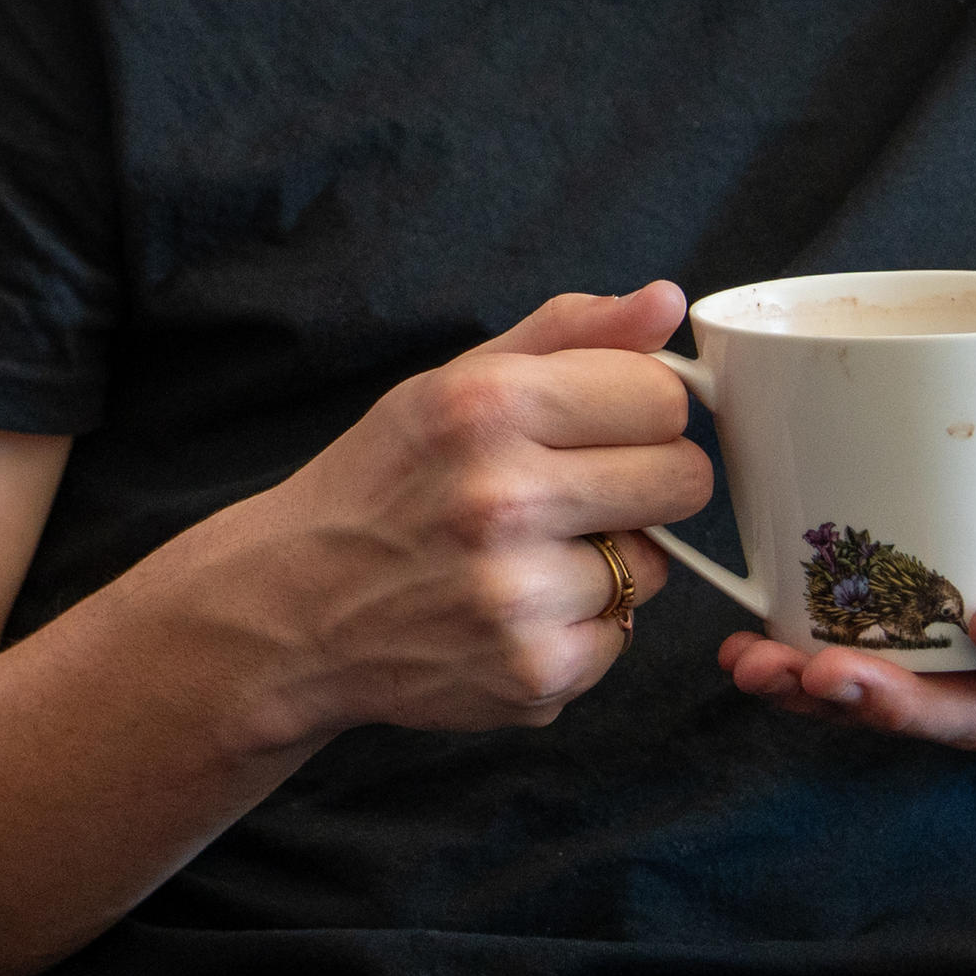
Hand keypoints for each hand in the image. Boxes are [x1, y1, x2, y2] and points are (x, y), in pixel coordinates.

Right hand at [179, 284, 714, 745]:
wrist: (290, 607)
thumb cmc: (379, 486)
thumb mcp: (451, 385)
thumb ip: (567, 334)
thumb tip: (666, 302)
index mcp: (487, 408)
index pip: (663, 396)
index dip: (639, 411)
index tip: (601, 428)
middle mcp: (503, 499)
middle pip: (685, 479)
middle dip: (645, 482)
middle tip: (575, 493)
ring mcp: (519, 596)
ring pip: (655, 565)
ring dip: (605, 562)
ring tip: (524, 559)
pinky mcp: (535, 673)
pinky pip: (622, 636)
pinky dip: (579, 628)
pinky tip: (512, 612)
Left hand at [718, 241, 975, 751]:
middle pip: (974, 713)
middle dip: (902, 698)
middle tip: (836, 669)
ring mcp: (973, 692)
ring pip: (906, 713)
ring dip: (829, 695)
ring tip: (762, 666)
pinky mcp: (916, 681)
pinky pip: (860, 696)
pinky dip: (802, 684)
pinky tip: (744, 657)